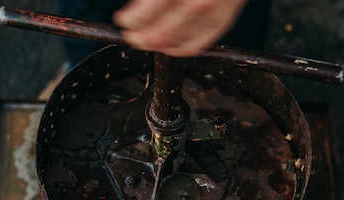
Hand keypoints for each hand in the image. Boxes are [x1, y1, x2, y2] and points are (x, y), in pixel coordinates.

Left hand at [113, 0, 247, 56]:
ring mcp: (210, 15)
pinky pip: (193, 48)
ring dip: (154, 45)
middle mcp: (195, 3)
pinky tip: (167, 45)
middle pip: (155, 36)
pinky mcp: (221, 23)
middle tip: (131, 33)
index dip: (127, 21)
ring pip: (172, 46)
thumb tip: (133, 10)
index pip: (141, 17)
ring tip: (146, 38)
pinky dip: (176, 50)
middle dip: (137, 37)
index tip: (122, 19)